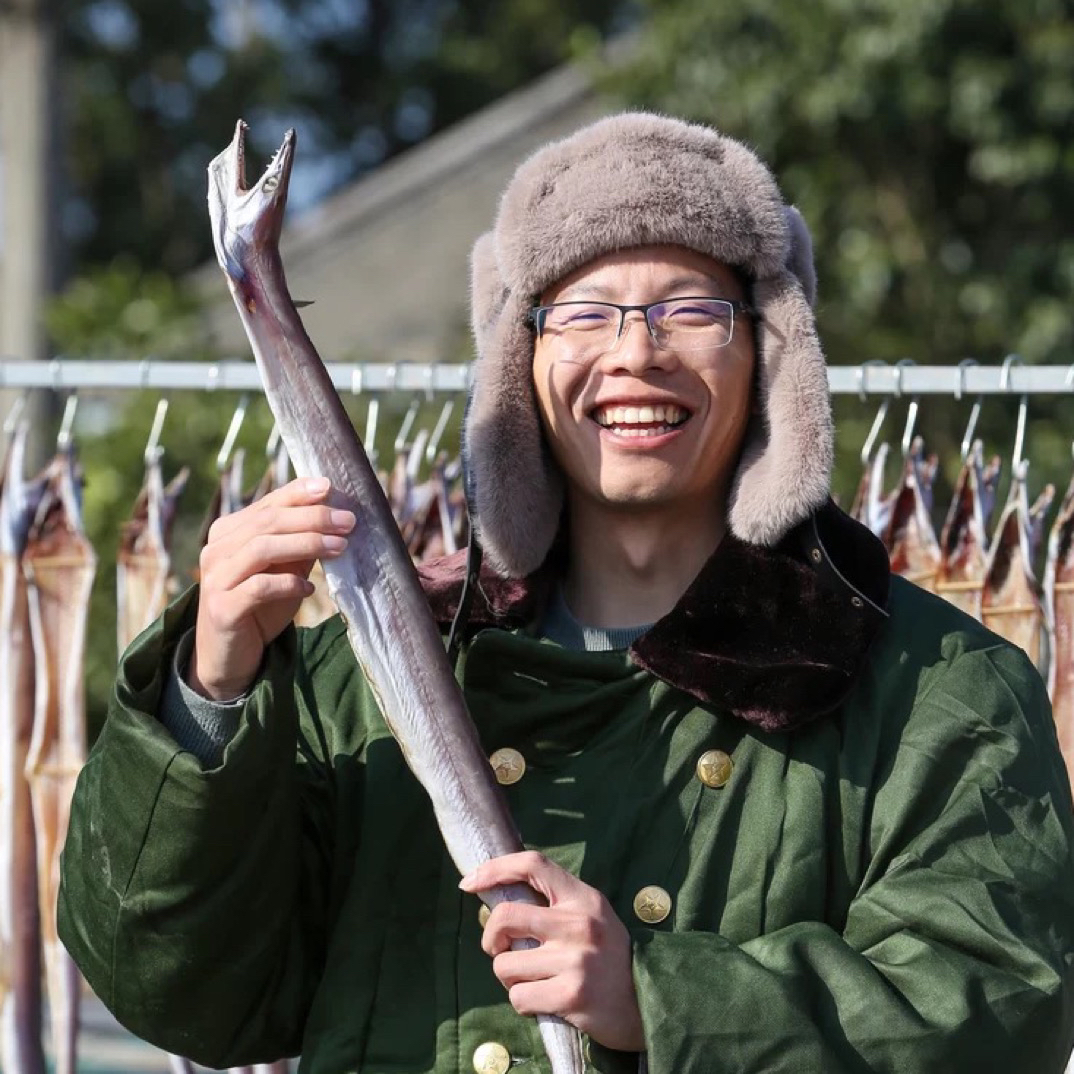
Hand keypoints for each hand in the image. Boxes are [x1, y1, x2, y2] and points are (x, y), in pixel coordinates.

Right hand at [189, 476, 353, 699]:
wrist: (229, 657)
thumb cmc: (260, 607)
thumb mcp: (284, 570)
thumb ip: (300, 545)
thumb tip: (335, 518)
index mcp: (228, 532)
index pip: (267, 504)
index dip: (298, 493)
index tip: (329, 486)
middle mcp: (216, 550)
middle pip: (267, 522)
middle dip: (312, 518)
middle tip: (348, 521)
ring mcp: (216, 578)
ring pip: (262, 548)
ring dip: (306, 544)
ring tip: (340, 547)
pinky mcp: (222, 608)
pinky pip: (258, 587)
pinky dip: (288, 584)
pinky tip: (310, 589)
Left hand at [460, 851, 643, 1051]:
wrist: (646, 1003)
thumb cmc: (608, 958)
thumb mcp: (590, 917)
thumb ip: (553, 906)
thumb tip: (495, 904)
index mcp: (583, 898)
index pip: (533, 864)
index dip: (495, 868)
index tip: (470, 882)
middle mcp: (578, 923)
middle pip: (505, 916)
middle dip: (491, 938)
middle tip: (499, 949)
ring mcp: (574, 959)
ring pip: (504, 964)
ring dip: (511, 977)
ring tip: (535, 980)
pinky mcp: (570, 995)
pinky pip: (518, 997)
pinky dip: (523, 1002)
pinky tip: (545, 1001)